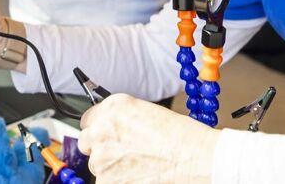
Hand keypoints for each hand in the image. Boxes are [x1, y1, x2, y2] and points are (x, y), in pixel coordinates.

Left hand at [78, 94, 218, 182]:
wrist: (196, 160)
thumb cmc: (182, 137)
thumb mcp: (147, 113)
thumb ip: (121, 118)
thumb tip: (110, 127)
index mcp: (113, 108)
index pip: (89, 119)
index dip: (100, 128)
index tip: (108, 135)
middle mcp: (102, 130)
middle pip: (87, 142)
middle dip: (101, 148)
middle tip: (123, 154)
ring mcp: (102, 158)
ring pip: (96, 165)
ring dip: (111, 167)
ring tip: (137, 167)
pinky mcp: (106, 182)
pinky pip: (104, 182)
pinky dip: (118, 181)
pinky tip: (138, 177)